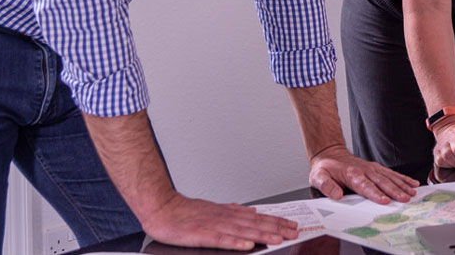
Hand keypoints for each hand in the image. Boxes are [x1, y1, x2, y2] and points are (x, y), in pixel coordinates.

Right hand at [141, 192, 298, 250]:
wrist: (161, 207)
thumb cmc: (183, 212)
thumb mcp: (212, 208)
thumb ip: (232, 211)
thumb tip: (251, 211)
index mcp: (227, 212)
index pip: (257, 217)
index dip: (275, 221)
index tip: (291, 225)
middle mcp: (224, 217)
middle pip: (254, 223)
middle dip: (276, 228)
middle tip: (293, 232)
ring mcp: (213, 225)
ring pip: (242, 231)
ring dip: (261, 235)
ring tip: (277, 239)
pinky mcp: (201, 234)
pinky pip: (221, 240)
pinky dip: (235, 243)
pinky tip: (248, 246)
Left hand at [308, 144, 418, 202]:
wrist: (330, 154)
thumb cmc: (325, 168)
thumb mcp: (317, 177)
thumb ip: (326, 186)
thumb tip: (337, 195)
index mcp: (351, 174)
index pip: (365, 186)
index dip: (376, 193)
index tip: (385, 200)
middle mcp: (364, 170)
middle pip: (382, 182)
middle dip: (394, 191)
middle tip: (405, 199)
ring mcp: (372, 168)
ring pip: (389, 177)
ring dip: (401, 185)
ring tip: (412, 193)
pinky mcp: (376, 168)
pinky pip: (391, 173)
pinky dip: (402, 178)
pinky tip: (412, 183)